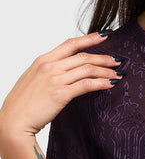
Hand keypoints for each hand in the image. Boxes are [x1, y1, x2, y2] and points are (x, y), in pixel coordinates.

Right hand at [0, 32, 121, 138]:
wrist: (13, 122)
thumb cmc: (22, 104)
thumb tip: (65, 70)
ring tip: (117, 74)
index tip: (104, 36)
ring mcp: (55, 79)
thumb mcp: (33, 79)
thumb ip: (48, 71)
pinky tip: (109, 84)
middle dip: (104, 58)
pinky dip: (101, 83)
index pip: (70, 44)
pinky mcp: (60, 94)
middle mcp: (50, 66)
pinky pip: (86, 85)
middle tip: (117, 60)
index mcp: (42, 60)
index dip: (89, 39)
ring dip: (105, 71)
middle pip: (83, 56)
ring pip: (87, 69)